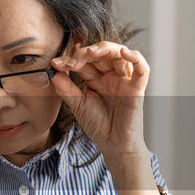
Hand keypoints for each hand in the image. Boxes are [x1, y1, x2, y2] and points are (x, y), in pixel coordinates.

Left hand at [51, 41, 148, 162]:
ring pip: (119, 54)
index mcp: (96, 78)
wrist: (113, 145)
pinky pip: (142, 68)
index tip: (56, 64)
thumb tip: (53, 71)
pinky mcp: (137, 88)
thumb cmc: (98, 125)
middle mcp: (111, 76)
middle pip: (101, 53)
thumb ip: (66, 88)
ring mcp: (125, 80)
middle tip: (71, 62)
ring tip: (90, 52)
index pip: (85, 61)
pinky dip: (135, 57)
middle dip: (85, 54)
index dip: (71, 59)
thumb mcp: (78, 105)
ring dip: (105, 49)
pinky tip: (123, 52)